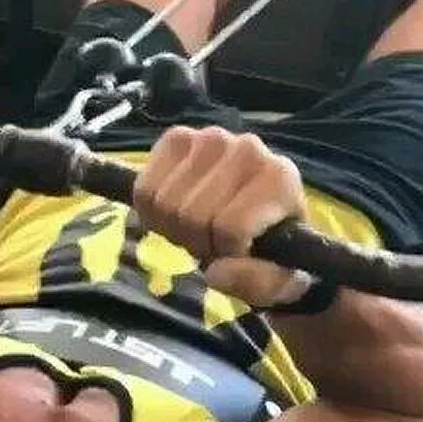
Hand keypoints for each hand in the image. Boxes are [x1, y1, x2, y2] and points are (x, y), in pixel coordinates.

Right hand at [133, 126, 312, 308]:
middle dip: (195, 240)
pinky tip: (174, 211)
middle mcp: (247, 148)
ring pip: (166, 202)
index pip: (230, 227)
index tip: (235, 253)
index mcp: (278, 179)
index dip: (224, 252)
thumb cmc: (268, 248)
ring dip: (172, 227)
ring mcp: (210, 138)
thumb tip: (215, 273)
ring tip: (195, 227)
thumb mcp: (278, 280)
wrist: (255, 216)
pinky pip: (144, 188)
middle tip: (209, 240)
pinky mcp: (178, 138)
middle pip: (192, 215)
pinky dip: (150, 211)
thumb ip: (259, 283)